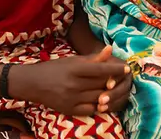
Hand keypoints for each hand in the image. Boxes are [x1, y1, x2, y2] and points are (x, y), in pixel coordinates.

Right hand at [10, 49, 130, 116]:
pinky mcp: (70, 110)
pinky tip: (102, 100)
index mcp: (75, 69)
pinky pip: (91, 109)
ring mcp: (72, 99)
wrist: (33, 83)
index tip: (127, 68)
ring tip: (115, 89)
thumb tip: (110, 49)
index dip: (116, 69)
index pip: (101, 69)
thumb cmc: (55, 68)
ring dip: (108, 94)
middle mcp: (74, 84)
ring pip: (99, 97)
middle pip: (101, 84)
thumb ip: (93, 58)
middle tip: (123, 78)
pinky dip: (99, 105)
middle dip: (114, 81)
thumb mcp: (72, 60)